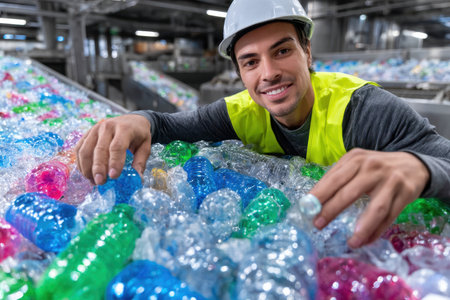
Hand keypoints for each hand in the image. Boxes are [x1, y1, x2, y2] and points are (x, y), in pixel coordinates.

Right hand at [75, 114, 151, 184]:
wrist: (132, 120)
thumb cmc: (139, 135)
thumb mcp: (146, 146)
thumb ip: (140, 162)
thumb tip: (137, 179)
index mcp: (124, 128)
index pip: (117, 146)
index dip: (114, 162)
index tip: (113, 176)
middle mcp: (107, 126)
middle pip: (99, 149)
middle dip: (98, 168)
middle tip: (100, 182)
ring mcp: (95, 129)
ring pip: (85, 150)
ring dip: (87, 168)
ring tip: (93, 181)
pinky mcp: (87, 133)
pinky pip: (79, 149)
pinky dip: (80, 163)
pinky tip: (87, 174)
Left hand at [309, 148, 429, 247]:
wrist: (413, 164)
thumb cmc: (375, 167)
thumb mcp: (356, 164)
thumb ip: (337, 178)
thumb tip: (313, 200)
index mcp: (356, 159)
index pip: (334, 178)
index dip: (319, 194)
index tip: (306, 208)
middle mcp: (373, 168)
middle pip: (350, 193)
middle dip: (332, 210)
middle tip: (318, 225)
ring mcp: (391, 181)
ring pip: (376, 208)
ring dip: (362, 228)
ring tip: (351, 243)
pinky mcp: (406, 194)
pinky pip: (390, 217)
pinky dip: (377, 231)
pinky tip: (366, 240)